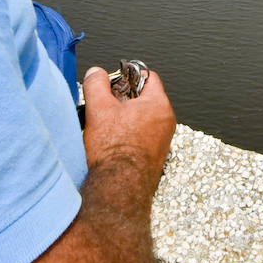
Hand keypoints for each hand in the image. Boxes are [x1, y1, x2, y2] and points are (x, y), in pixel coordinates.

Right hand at [80, 66, 174, 197]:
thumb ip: (97, 84)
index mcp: (159, 105)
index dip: (128, 76)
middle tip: (105, 106)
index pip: (148, 77)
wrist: (118, 189)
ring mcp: (162, 142)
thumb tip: (96, 73)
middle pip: (144, 99)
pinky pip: (141, 138)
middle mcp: (166, 122)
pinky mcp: (154, 158)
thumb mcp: (99, 108)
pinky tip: (111, 145)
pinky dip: (127, 137)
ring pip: (141, 120)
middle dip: (122, 100)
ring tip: (104, 127)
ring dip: (123, 120)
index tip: (113, 83)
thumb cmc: (114, 151)